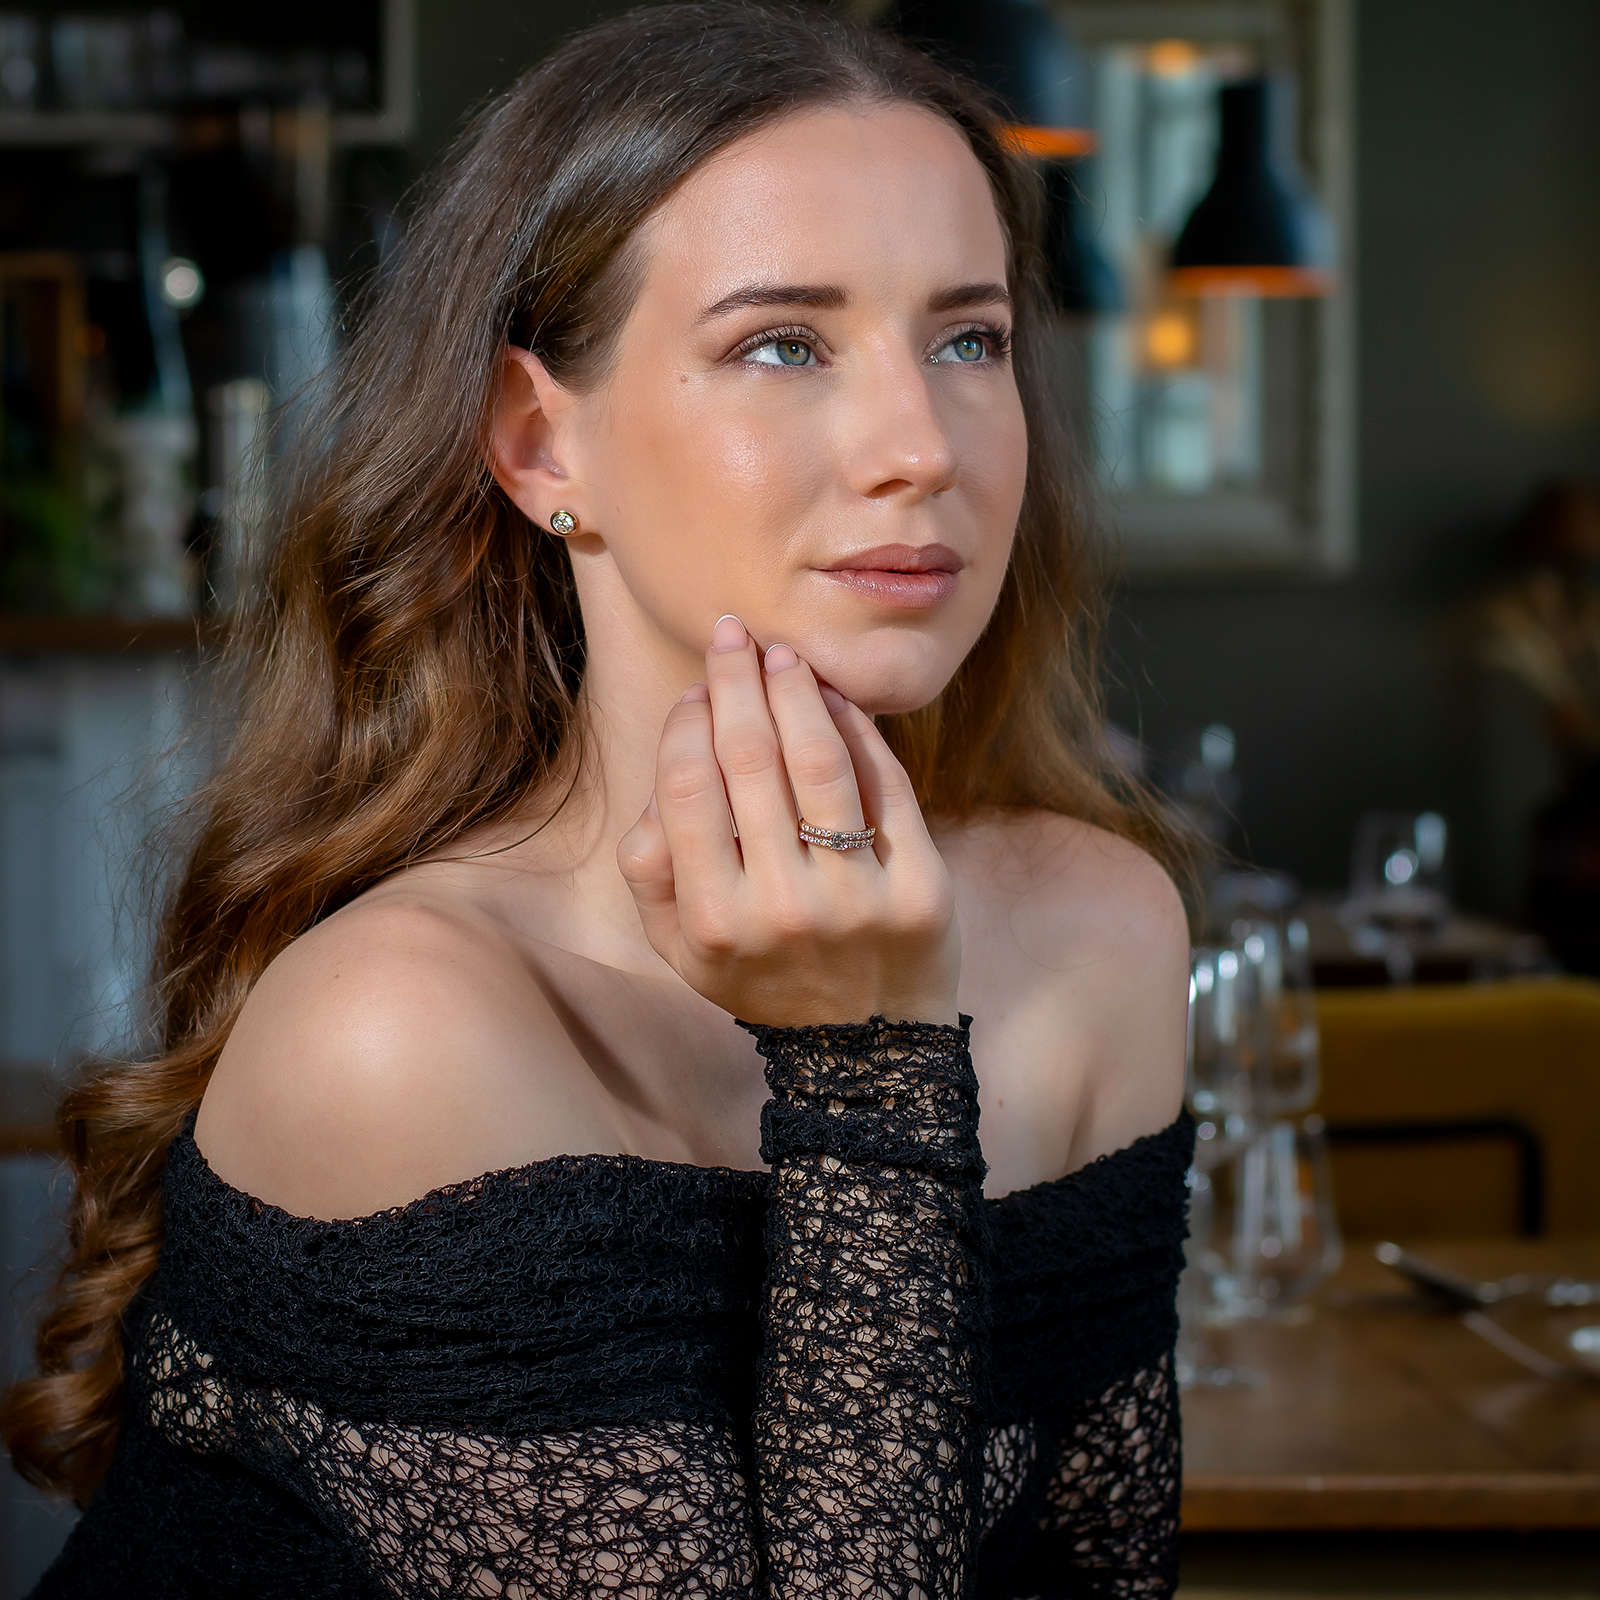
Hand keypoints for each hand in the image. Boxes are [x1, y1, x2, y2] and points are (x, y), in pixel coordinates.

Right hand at [617, 616, 959, 1027]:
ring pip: (820, 761)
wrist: (867, 1047)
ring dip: (798, 691)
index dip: (688, 723)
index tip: (695, 690)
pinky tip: (836, 699)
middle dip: (736, 682)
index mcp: (714, 921)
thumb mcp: (682, 950)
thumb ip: (652, 871)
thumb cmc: (764, 977)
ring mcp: (856, 898)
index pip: (688, 789)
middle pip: (751, 760)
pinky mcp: (919, 888)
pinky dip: (859, 730)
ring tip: (784, 656)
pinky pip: (886, 786)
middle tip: (734, 635)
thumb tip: (667, 768)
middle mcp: (783, 908)